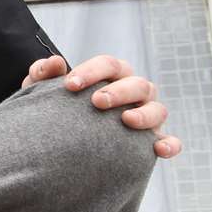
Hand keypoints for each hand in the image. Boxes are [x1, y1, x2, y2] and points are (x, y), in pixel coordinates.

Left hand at [23, 53, 180, 158]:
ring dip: (145, 113)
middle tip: (97, 101)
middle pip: (137, 84)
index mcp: (111, 76)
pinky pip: (170, 141)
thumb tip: (54, 62)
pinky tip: (159, 149)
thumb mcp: (43, 93)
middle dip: (119, 90)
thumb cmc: (56, 110)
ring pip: (158, 109)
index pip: (109, 65)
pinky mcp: (151, 141)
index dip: (92, 71)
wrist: (58, 143)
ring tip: (126, 120)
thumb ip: (42, 75)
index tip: (70, 84)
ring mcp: (146, 116)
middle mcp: (133, 92)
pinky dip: (170, 143)